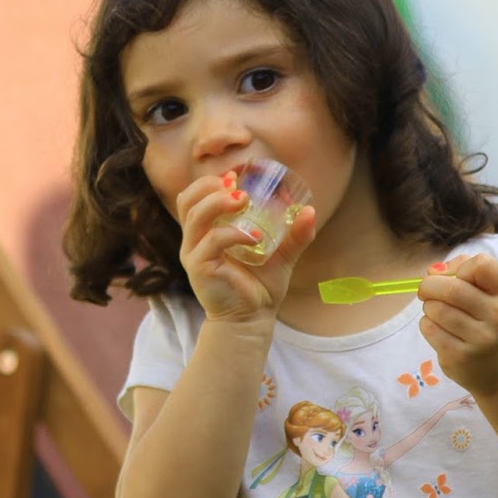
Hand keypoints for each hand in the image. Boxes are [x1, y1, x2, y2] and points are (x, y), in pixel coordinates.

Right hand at [176, 172, 316, 323]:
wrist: (251, 321)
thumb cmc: (259, 288)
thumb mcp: (281, 256)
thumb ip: (294, 235)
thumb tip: (309, 211)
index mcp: (206, 233)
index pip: (193, 198)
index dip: (209, 183)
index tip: (234, 177)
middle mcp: (194, 241)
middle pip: (187, 201)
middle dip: (210, 187)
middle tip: (238, 188)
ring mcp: (194, 254)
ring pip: (195, 216)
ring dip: (218, 202)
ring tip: (244, 199)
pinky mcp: (200, 268)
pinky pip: (211, 242)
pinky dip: (233, 233)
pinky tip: (254, 236)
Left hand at [418, 254, 497, 397]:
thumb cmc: (493, 324)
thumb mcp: (494, 296)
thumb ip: (466, 274)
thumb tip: (432, 272)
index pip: (482, 264)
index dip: (462, 267)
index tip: (457, 278)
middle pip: (451, 288)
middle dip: (430, 286)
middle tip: (426, 291)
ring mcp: (480, 339)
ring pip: (436, 309)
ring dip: (428, 306)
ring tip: (437, 312)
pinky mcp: (460, 357)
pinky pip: (429, 329)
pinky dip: (427, 324)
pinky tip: (438, 329)